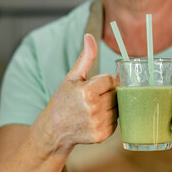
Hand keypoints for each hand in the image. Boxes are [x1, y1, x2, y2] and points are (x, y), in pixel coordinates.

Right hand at [43, 34, 116, 151]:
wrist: (54, 129)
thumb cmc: (63, 100)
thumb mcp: (72, 77)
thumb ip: (86, 57)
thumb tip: (90, 36)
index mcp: (87, 91)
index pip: (111, 80)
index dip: (104, 82)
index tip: (94, 87)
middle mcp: (93, 108)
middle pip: (116, 94)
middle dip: (107, 94)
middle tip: (94, 98)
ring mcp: (98, 123)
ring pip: (118, 108)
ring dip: (110, 106)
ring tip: (94, 109)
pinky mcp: (102, 135)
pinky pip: (116, 122)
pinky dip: (109, 119)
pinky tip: (95, 119)